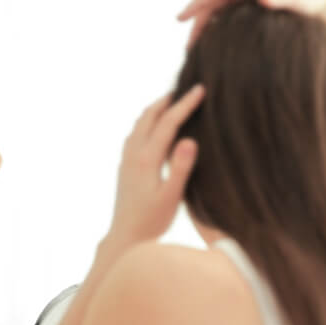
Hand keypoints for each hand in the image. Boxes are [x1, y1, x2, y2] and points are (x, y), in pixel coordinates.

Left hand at [106, 85, 204, 247]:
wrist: (125, 236)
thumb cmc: (152, 221)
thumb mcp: (171, 197)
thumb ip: (180, 168)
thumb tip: (189, 139)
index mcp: (147, 159)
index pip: (168, 122)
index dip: (185, 104)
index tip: (200, 89)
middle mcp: (133, 154)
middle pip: (149, 116)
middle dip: (168, 99)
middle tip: (186, 87)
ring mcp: (126, 159)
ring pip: (140, 123)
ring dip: (156, 109)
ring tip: (172, 101)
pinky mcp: (125, 166)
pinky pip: (135, 134)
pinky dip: (147, 122)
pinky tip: (154, 127)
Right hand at [178, 0, 325, 48]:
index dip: (195, 5)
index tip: (180, 19)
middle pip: (212, 2)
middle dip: (197, 22)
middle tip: (188, 48)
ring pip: (218, 9)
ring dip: (206, 27)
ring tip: (197, 50)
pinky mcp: (253, 5)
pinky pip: (228, 15)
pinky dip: (217, 28)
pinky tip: (215, 46)